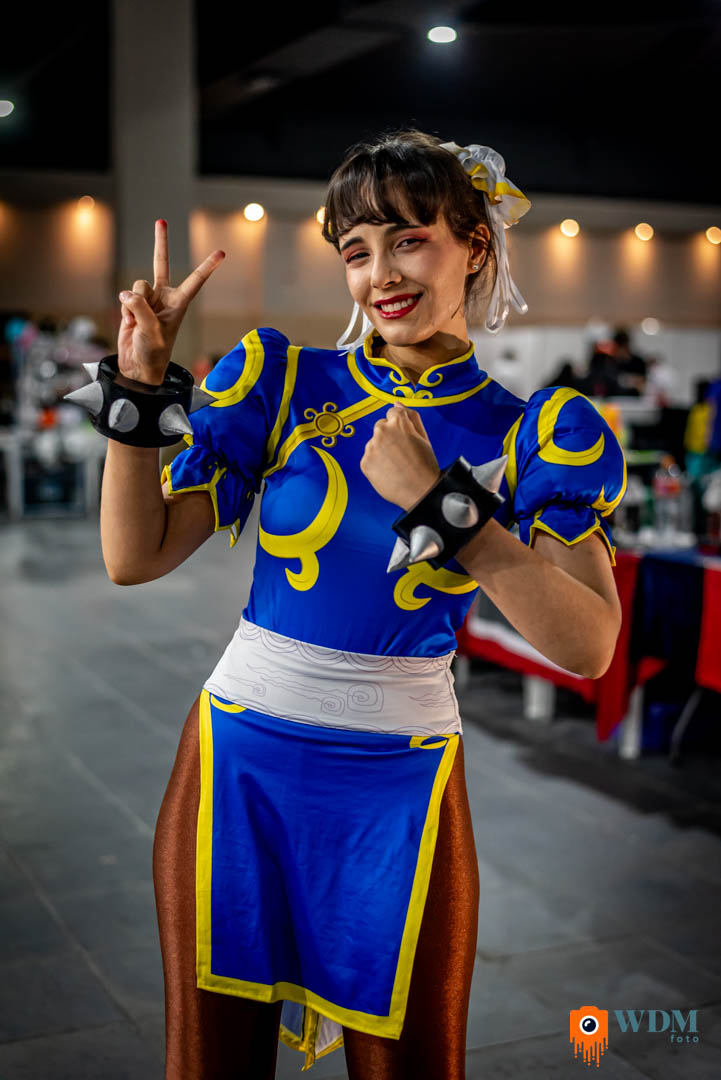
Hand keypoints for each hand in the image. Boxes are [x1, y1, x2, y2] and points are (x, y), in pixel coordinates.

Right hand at [117, 219, 225, 384]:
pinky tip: (129, 323)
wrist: (137, 365)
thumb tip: (126, 294)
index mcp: (179, 304)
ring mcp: (148, 300)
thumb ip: (140, 308)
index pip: (196, 281)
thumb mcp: (152, 331)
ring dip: (133, 303)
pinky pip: (125, 296)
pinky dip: (124, 309)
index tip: (222, 252)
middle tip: (161, 221)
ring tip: (137, 321)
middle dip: (160, 243)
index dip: (208, 266)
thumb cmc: (153, 352)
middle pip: (161, 264)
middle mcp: (164, 297)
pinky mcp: (132, 304)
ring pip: (137, 285)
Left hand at [360, 403, 440, 509]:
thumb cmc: (425, 464)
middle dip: (389, 436)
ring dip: (382, 450)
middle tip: (402, 453)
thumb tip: (397, 402)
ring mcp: (372, 447)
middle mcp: (382, 431)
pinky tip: (389, 472)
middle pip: (381, 427)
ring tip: (396, 465)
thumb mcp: (423, 437)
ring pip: (374, 443)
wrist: (421, 490)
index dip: (400, 426)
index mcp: (398, 421)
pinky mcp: (365, 462)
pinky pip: (369, 458)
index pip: (392, 412)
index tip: (404, 437)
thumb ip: (410, 416)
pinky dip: (376, 464)